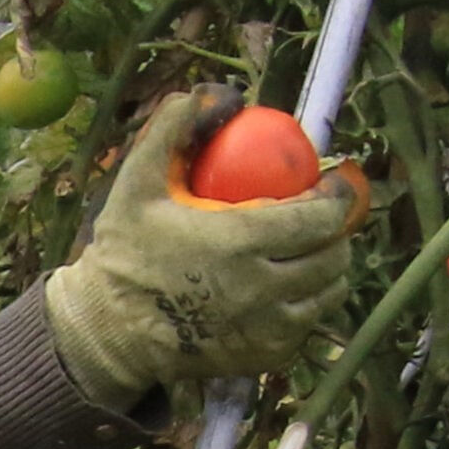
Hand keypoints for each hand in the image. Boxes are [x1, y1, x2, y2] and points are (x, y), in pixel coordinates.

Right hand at [42, 92, 363, 408]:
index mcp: (238, 241)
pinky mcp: (265, 354)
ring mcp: (266, 326)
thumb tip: (203, 94)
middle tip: (323, 218)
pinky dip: (310, 304)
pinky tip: (291, 288)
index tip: (331, 184)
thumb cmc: (124, 253)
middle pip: (333, 255)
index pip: (320, 217)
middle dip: (337, 232)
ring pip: (328, 292)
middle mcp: (261, 287)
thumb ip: (167, 134)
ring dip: (329, 269)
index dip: (338, 197)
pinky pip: (309, 323)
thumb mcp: (135, 187)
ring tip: (313, 252)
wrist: (110, 328)